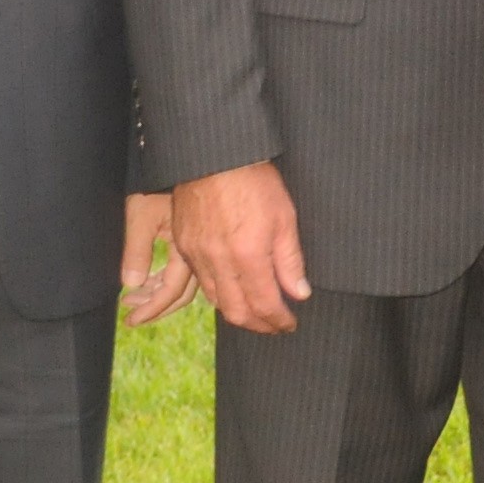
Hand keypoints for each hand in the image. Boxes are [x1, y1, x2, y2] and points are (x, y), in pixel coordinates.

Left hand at [120, 192, 199, 324]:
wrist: (189, 165)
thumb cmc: (157, 185)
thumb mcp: (140, 215)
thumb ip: (137, 251)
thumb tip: (132, 284)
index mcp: (187, 249)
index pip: (171, 291)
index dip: (151, 309)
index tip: (131, 320)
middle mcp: (198, 253)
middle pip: (181, 294)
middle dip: (155, 307)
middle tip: (131, 315)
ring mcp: (199, 249)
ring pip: (184, 284)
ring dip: (158, 295)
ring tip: (134, 298)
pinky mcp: (195, 242)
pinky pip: (184, 272)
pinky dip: (165, 281)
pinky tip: (150, 281)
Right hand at [172, 159, 312, 333]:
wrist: (214, 156)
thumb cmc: (254, 181)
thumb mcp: (285, 218)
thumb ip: (290, 260)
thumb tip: (299, 293)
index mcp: (248, 256)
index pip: (265, 304)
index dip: (279, 320)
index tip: (289, 324)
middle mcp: (219, 262)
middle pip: (236, 312)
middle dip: (258, 325)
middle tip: (274, 326)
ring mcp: (197, 255)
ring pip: (216, 300)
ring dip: (237, 313)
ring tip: (256, 313)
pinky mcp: (184, 246)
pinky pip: (201, 281)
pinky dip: (218, 294)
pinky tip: (232, 290)